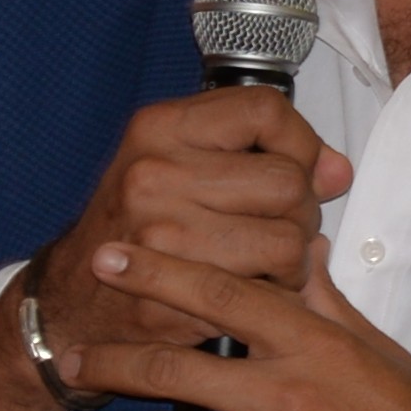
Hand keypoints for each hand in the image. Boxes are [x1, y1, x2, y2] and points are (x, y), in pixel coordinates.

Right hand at [0, 91, 353, 410]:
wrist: (73, 300)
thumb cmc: (138, 225)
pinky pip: (269, 288)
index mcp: (160, 127)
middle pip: (288, 180)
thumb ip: (262, 153)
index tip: (296, 167)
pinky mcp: (176, 290)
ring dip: (293, 260)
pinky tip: (249, 289)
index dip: (300, 142)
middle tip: (273, 226)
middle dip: (300, 210)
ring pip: (289, 239)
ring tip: (264, 262)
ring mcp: (162, 234)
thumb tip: (337, 172)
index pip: (266, 110)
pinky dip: (275, 294)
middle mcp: (155, 173)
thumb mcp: (181, 165)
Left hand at [70, 240, 410, 410]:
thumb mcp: (379, 352)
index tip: (112, 259)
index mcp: (310, 347)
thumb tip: (302, 253)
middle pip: (170, 369)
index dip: (156, 272)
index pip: (218, 296)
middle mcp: (282, 398)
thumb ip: (328, 305)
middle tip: (77, 359)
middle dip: (109, 362)